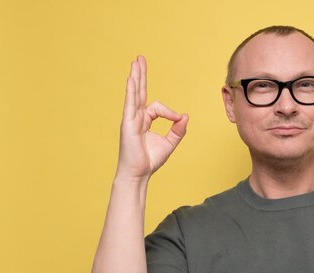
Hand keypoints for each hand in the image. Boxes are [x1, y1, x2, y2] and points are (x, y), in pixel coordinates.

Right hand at [117, 55, 188, 179]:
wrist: (139, 174)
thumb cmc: (150, 160)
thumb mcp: (170, 143)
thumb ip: (178, 130)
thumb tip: (185, 116)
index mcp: (144, 120)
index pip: (157, 107)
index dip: (170, 112)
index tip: (178, 120)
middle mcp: (135, 117)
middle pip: (139, 91)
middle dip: (141, 75)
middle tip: (140, 58)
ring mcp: (130, 119)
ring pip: (134, 94)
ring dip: (136, 77)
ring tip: (136, 62)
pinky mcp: (127, 123)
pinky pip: (130, 103)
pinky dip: (131, 90)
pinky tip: (131, 78)